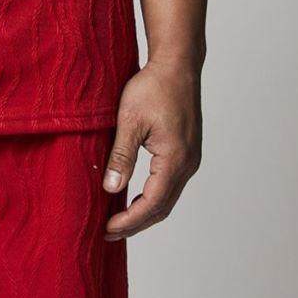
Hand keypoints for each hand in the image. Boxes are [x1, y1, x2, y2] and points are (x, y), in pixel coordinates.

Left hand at [102, 59, 201, 237]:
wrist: (177, 65)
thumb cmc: (154, 87)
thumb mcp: (130, 121)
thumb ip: (121, 156)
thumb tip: (110, 188)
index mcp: (175, 159)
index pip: (152, 204)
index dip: (129, 221)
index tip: (107, 229)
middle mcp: (188, 164)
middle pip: (162, 208)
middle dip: (135, 223)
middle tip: (108, 233)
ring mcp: (190, 159)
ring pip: (167, 198)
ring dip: (144, 212)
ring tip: (118, 220)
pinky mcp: (187, 152)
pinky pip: (170, 184)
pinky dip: (152, 197)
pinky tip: (134, 197)